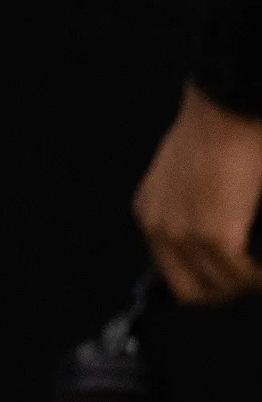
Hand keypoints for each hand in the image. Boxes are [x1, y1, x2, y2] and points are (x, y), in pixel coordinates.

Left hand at [134, 83, 261, 304]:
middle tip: (252, 280)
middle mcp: (160, 227)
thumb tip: (217, 220)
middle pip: (190, 290)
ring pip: (221, 287)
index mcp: (150, 212)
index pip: (170, 269)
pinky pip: (243, 275)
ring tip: (261, 274)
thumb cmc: (217, 130)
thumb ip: (190, 202)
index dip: (205, 279)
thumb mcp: (186, 171)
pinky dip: (260, 277)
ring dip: (248, 284)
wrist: (226, 110)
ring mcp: (185, 234)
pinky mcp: (215, 235)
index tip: (231, 278)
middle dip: (227, 291)